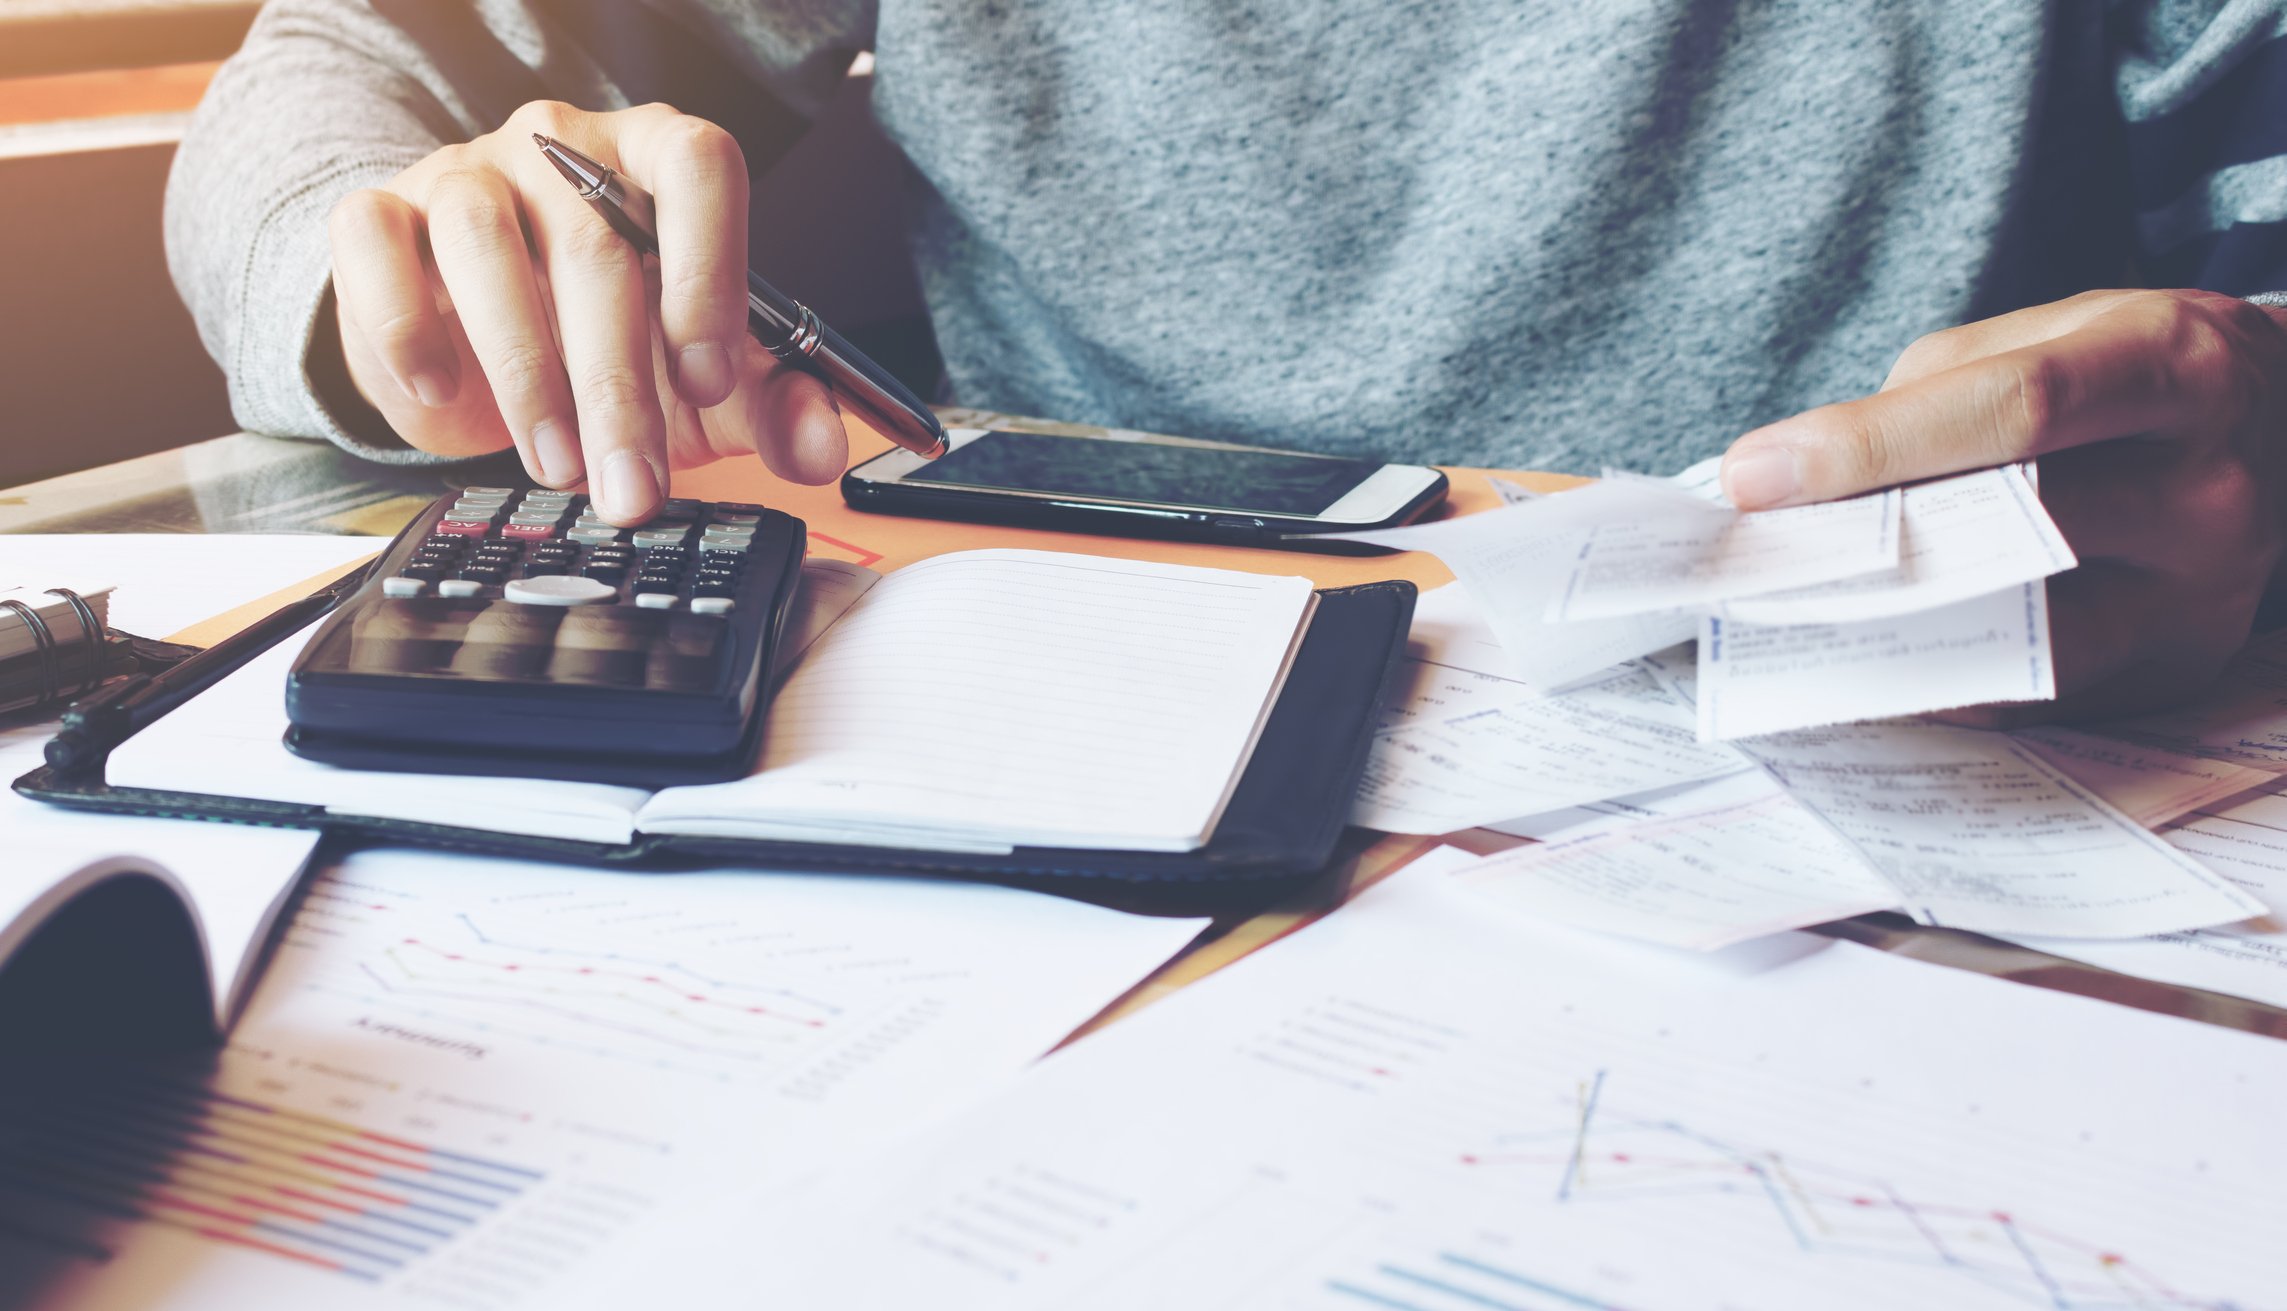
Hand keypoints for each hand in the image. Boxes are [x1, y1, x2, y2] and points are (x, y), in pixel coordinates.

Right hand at [325, 101, 847, 523]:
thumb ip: (774, 406)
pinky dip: (405, 325)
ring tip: (558, 468)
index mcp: (656, 161)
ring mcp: (467, 172)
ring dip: (527, 376)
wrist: (472, 341)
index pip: (698, 164)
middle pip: (598, 245)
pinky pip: (376, 244)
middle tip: (634, 488)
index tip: (707, 378)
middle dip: (620, 389)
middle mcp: (562, 149)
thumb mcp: (703, 386)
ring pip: (489, 248)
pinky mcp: (380, 212)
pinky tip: (440, 388)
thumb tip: (824, 448)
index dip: (709, 269)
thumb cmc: (604, 344)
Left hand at [1718, 288, 2286, 724]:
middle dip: (1860, 550)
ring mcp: (2204, 593)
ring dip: (1885, 633)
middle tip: (1744, 563)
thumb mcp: (2054, 335)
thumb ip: (1933, 398)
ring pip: (2019, 636)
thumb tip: (1801, 485)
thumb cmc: (2136, 373)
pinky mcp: (2176, 667)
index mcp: (2174, 368)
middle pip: (2012, 528)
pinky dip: (1936, 679)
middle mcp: (2209, 487)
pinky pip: (2032, 690)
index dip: (1871, 446)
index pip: (2013, 411)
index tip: (1754, 475)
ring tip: (1778, 621)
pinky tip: (1855, 662)